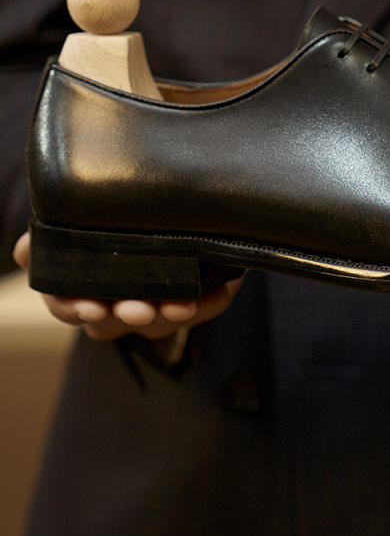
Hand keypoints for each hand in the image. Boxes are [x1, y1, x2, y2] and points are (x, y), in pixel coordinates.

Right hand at [13, 231, 242, 341]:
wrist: (171, 212)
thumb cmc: (111, 222)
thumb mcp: (77, 223)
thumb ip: (52, 236)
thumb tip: (23, 252)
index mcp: (86, 290)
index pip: (72, 308)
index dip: (78, 310)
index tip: (90, 306)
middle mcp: (120, 304)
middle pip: (118, 323)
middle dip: (129, 315)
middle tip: (137, 308)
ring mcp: (159, 304)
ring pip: (162, 321)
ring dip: (172, 313)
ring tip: (178, 303)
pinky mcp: (198, 296)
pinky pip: (207, 307)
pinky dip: (212, 301)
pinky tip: (219, 289)